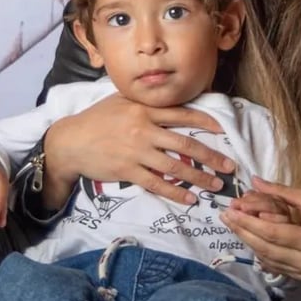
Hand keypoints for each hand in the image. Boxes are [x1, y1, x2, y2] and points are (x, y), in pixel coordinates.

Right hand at [42, 94, 235, 208]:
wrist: (71, 142)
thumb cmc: (97, 119)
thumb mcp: (120, 101)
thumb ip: (145, 101)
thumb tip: (170, 100)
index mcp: (145, 109)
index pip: (183, 114)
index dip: (206, 123)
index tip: (223, 131)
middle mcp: (144, 129)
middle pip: (186, 143)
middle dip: (211, 156)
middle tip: (229, 166)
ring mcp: (137, 152)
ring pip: (175, 166)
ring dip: (199, 177)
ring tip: (216, 185)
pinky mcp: (128, 171)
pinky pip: (157, 184)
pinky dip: (176, 193)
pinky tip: (190, 199)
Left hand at [220, 176, 300, 280]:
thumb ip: (282, 192)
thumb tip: (255, 181)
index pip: (273, 233)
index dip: (249, 222)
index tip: (230, 210)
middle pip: (265, 248)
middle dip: (242, 230)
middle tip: (225, 215)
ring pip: (267, 258)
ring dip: (247, 240)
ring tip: (233, 224)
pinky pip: (274, 265)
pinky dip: (259, 250)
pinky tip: (249, 238)